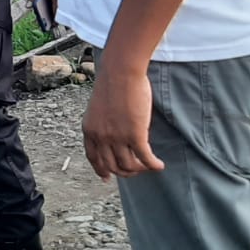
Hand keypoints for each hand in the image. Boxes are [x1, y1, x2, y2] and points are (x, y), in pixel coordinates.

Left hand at [83, 64, 165, 181]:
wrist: (121, 71)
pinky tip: (159, 165)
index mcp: (89, 130)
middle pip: (112, 166)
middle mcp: (101, 137)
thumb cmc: (113, 83)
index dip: (101, 170)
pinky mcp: (135, 134)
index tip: (107, 177)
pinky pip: (145, 158)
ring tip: (148, 165)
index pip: (93, 157)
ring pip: (128, 165)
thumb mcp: (98, 108)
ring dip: (140, 169)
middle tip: (135, 170)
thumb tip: (112, 134)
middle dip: (124, 171)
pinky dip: (153, 165)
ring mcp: (117, 137)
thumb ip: (101, 123)